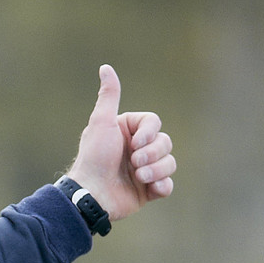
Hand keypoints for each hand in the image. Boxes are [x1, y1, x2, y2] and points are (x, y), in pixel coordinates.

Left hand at [68, 65, 175, 220]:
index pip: (154, 123)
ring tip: (138, 177)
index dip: (149, 133)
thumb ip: (109, 96)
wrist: (93, 195)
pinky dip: (162, 185)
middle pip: (165, 142)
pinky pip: (168, 184)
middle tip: (134, 163)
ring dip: (156, 170)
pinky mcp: (148, 190)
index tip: (134, 144)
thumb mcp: (101, 123)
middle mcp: (137, 149)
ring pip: (170, 162)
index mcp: (128, 132)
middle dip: (152, 154)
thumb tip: (105, 67)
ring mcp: (144, 170)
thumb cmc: (95, 158)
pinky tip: (149, 188)